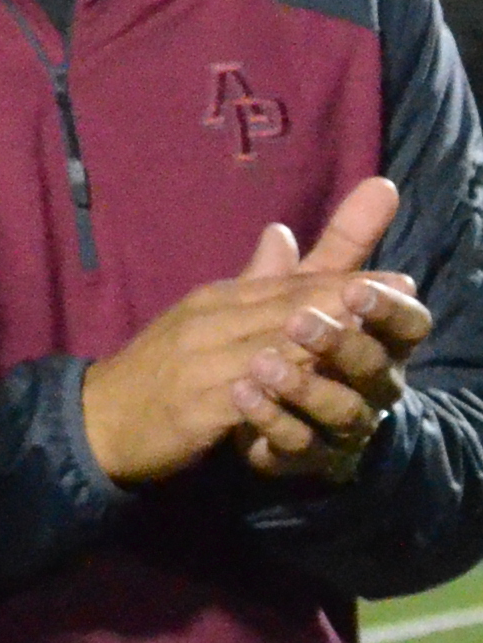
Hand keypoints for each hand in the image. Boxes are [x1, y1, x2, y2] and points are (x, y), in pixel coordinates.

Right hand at [79, 180, 423, 487]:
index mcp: (216, 300)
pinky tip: (310, 392)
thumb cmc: (159, 370)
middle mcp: (209, 323)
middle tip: (397, 295)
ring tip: (366, 337)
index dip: (346, 279)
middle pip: (286, 309)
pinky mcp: (194, 406)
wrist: (97, 419)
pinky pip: (244, 397)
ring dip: (318, 341)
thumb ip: (252, 283)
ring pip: (269, 348)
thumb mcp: (204, 319)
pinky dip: (278, 392)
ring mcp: (200, 364)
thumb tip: (282, 231)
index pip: (289, 284)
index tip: (401, 279)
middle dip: (344, 300)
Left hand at [244, 226, 421, 481]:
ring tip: (259, 364)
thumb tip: (379, 186)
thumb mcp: (303, 291)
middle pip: (374, 369)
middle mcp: (372, 387)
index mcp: (379, 343)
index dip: (388, 310)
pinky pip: (298, 445)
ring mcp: (343, 427)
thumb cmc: (289, 341)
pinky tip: (240, 395)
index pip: (406, 326)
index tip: (358, 288)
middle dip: (341, 344)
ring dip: (302, 385)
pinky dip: (271, 420)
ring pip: (340, 410)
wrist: (237, 406)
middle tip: (299, 322)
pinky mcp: (307, 457)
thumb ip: (339, 249)